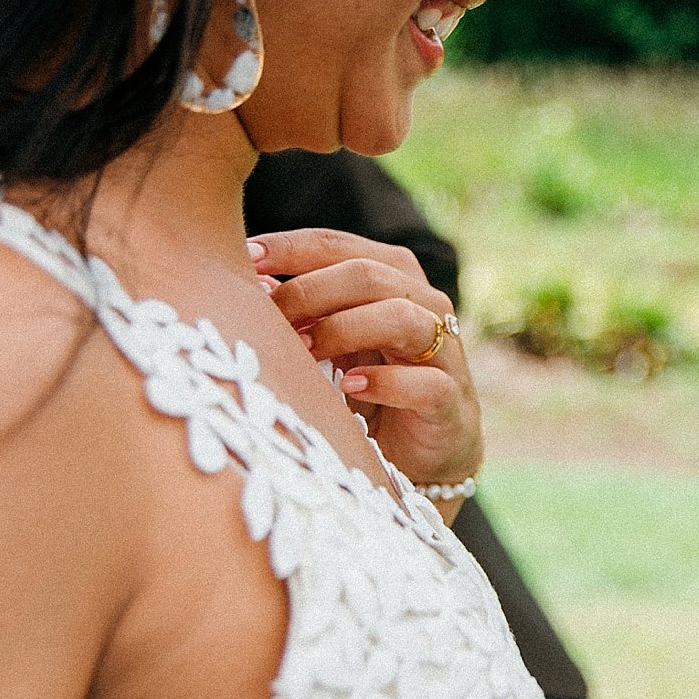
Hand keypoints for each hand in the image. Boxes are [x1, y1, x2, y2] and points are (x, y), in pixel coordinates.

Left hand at [248, 229, 482, 495]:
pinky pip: (426, 383)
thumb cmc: (369, 388)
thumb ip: (304, 310)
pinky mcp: (452, 401)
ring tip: (303, 352)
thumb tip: (253, 282)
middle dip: (310, 292)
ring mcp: (445, 352)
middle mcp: (425, 304)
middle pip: (369, 274)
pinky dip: (384, 382)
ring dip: (342, 330)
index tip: (246, 258)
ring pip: (400, 317)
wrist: (421, 453)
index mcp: (393, 278)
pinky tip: (348, 389)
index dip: (292, 248)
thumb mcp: (332, 342)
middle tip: (269, 319)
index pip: (339, 246)